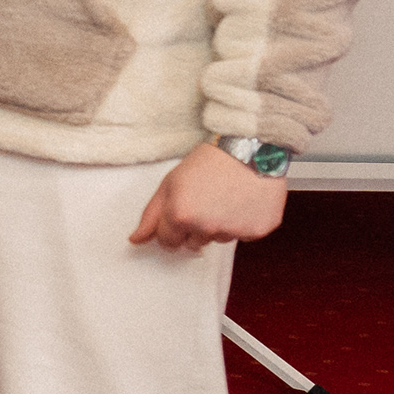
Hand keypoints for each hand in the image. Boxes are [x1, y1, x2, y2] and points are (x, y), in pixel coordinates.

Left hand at [131, 143, 287, 252]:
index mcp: (180, 215)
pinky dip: (244, 223)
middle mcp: (206, 228)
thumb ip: (152, 215)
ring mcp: (234, 231)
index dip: (172, 227)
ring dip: (220, 225)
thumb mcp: (171, 183)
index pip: (167, 241)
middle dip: (195, 228)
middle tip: (205, 201)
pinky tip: (245, 201)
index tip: (181, 213)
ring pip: (219, 239)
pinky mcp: (257, 231)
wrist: (251, 149)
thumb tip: (136, 240)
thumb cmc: (208, 162)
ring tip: (227, 198)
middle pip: (193, 244)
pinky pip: (243, 236)